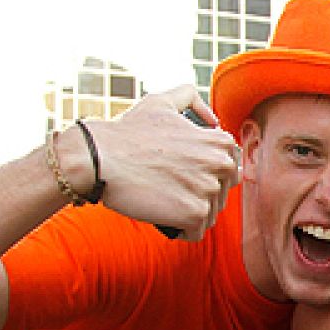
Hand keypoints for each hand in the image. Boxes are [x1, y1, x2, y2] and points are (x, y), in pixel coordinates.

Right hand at [79, 86, 237, 239]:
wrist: (99, 157)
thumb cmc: (127, 132)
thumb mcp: (161, 102)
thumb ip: (190, 98)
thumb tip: (212, 117)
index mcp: (220, 142)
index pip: (229, 168)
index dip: (206, 173)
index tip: (183, 172)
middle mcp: (220, 165)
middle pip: (221, 192)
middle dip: (199, 193)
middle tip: (170, 186)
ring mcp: (209, 190)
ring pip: (210, 213)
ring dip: (189, 212)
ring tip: (164, 199)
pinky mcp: (195, 213)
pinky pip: (197, 230)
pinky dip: (181, 229)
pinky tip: (165, 217)